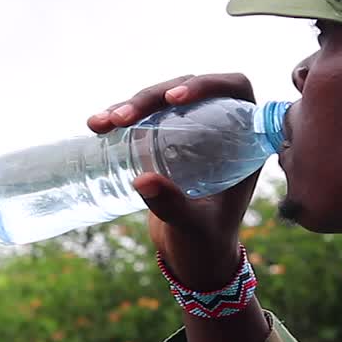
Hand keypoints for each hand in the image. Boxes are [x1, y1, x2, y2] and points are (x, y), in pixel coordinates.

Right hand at [88, 74, 259, 289]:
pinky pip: (146, 117)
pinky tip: (97, 124)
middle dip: (153, 96)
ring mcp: (191, 131)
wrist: (192, 257)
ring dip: (133, 104)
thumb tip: (143, 181)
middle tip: (123, 118)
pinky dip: (121, 117)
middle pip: (189, 91)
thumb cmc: (206, 242)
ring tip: (102, 122)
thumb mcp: (194, 225)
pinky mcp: (166, 140)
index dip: (208, 84)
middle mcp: (220, 128)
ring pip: (163, 99)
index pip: (235, 90)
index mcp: (244, 141)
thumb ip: (174, 207)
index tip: (176, 100)